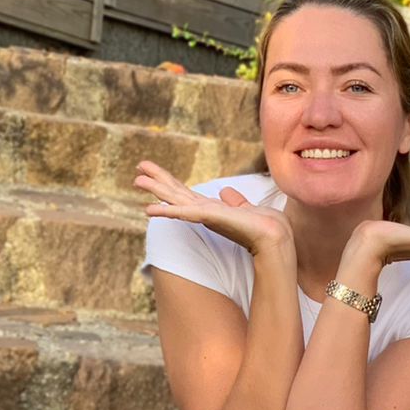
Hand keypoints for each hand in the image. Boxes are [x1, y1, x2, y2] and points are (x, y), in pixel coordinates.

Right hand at [134, 160, 293, 256]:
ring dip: (156, 190)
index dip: (170, 183)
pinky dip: (166, 212)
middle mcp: (204, 213)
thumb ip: (234, 202)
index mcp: (211, 209)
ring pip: (174, 200)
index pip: (186, 194)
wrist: (273, 237)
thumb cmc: (263, 226)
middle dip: (157, 182)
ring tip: (136, 180)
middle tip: (136, 172)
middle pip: (175, 194)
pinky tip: (149, 210)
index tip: (154, 171)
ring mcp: (205, 216)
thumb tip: (226, 192)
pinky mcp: (208, 218)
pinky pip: (183, 213)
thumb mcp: (246, 208)